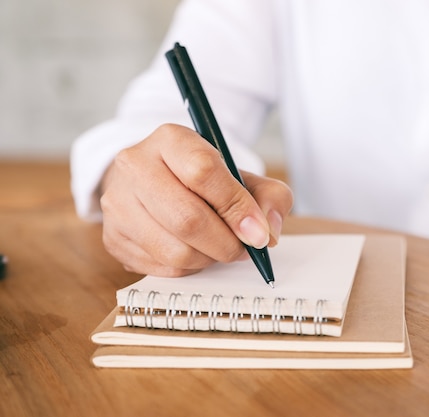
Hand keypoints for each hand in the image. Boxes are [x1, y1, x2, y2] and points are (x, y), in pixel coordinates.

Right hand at [99, 124, 292, 276]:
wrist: (153, 181)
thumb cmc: (202, 180)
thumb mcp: (240, 174)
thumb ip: (268, 196)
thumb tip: (267, 232)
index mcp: (171, 140)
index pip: (203, 172)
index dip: (236, 208)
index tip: (258, 232)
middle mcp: (135, 166)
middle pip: (187, 218)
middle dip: (226, 243)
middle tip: (244, 248)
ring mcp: (118, 203)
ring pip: (175, 250)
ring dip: (210, 258)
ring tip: (219, 247)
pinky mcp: (113, 237)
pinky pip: (162, 267)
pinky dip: (190, 268)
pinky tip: (196, 251)